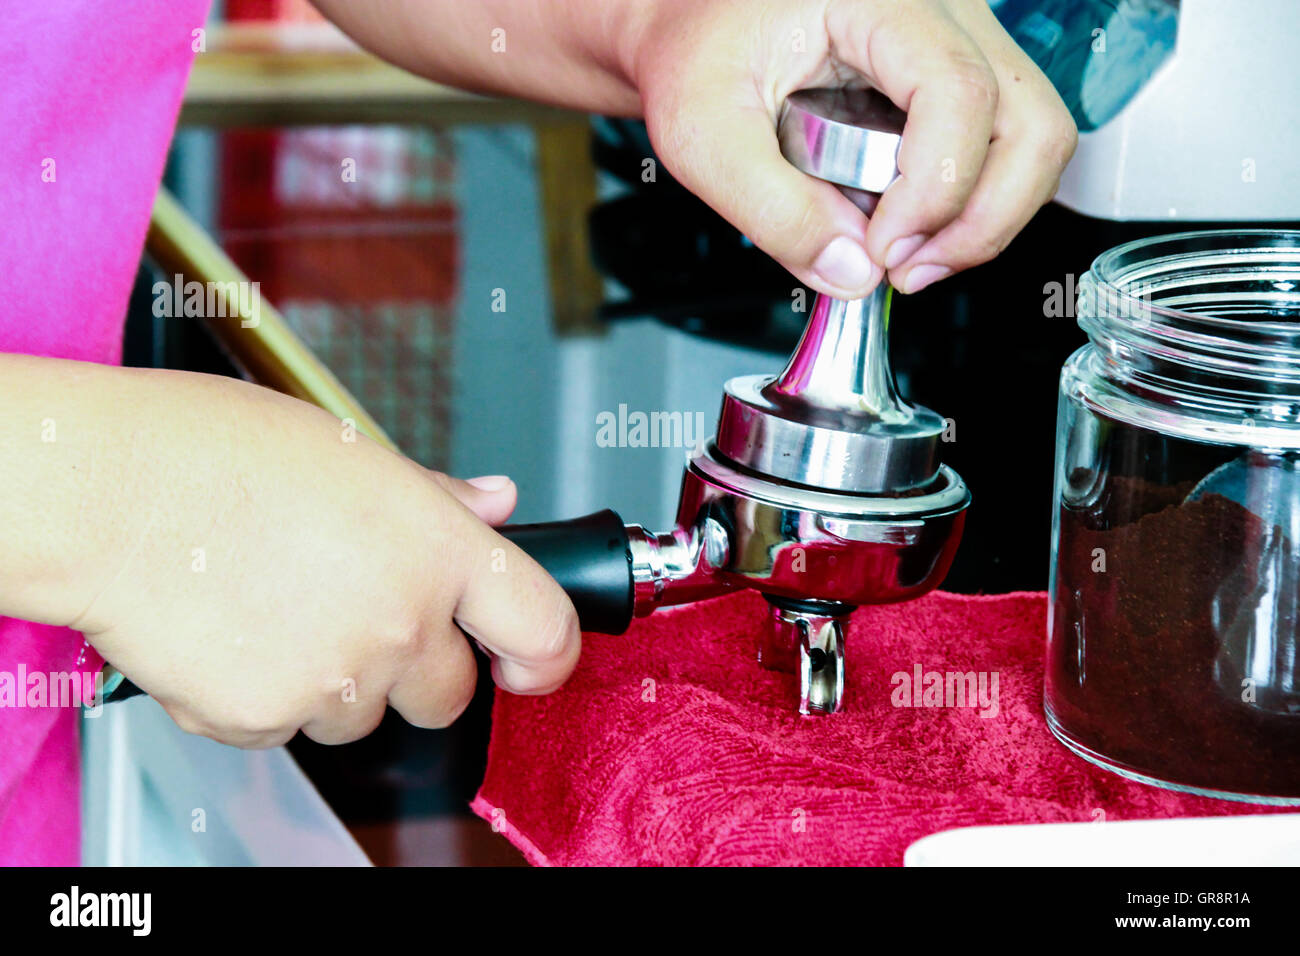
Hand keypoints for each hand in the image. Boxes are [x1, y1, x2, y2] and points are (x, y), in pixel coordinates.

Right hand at [69, 370, 578, 747]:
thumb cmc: (218, 453)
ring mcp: (335, 680)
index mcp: (437, 548)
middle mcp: (401, 622)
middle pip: (450, 694)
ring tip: (276, 607)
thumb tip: (498, 504)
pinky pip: (287, 728)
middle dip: (417, 668)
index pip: (543, 629)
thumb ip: (437, 497)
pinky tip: (234, 632)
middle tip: (359, 612)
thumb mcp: (352, 452)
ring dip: (337, 683)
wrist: (107, 492)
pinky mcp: (266, 719)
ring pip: (364, 717)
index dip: (547, 654)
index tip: (532, 660)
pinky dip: (267, 696)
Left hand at [630, 0, 1077, 296]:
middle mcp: (943, 12)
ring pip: (1032, 141)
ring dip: (981, 221)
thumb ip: (771, 208)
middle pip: (1031, 124)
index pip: (958, 93)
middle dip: (980, 221)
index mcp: (883, 1)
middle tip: (904, 271)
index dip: (934, 191)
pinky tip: (901, 230)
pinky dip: (964, 207)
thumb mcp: (702, 132)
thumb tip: (852, 273)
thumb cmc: (696, 49)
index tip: (881, 251)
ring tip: (903, 260)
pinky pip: (1001, 150)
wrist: (692, 23)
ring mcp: (961, 43)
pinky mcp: (958, 80)